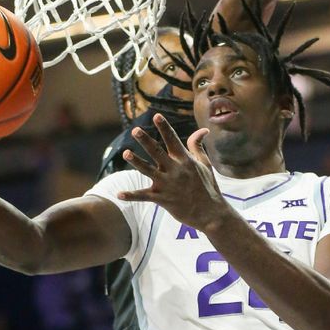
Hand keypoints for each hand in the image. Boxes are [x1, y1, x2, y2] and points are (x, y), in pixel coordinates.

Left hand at [119, 113, 232, 232]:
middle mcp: (175, 170)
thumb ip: (198, 146)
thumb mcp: (204, 164)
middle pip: (157, 152)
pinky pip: (143, 196)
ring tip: (126, 153)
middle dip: (146, 141)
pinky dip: (131, 196)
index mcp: (185, 160)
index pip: (173, 140)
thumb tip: (203, 130)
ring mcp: (168, 185)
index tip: (156, 116)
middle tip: (135, 131)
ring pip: (148, 171)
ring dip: (136, 162)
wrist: (210, 213)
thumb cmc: (207, 186)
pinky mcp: (162, 199)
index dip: (164, 127)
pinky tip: (119, 194)